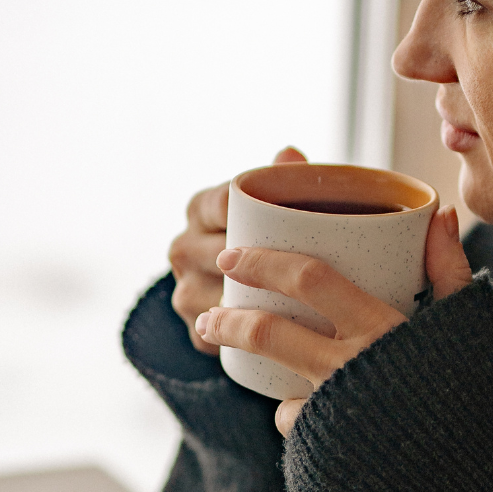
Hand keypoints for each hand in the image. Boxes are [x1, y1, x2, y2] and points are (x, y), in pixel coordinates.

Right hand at [169, 146, 306, 353]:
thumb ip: (286, 176)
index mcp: (200, 208)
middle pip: (219, 253)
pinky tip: (282, 335)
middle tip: (309, 263)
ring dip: (254, 301)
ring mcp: (185, 291)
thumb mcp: (283, 199)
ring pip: (216, 298)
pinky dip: (250, 337)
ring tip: (299, 301)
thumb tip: (290, 154)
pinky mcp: (197, 331)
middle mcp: (183, 247)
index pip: (222, 204)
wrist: (257, 279)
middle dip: (260, 259)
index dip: (255, 212)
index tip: (294, 218)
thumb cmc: (277, 228)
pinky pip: (222, 336)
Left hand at [194, 204, 472, 434]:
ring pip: (269, 376)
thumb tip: (443, 212)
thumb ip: (449, 266)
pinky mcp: (328, 443)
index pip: (310, 279)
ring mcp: (336, 407)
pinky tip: (294, 401)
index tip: (235, 254)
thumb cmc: (469, 385)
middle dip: (229, 315)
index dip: (266, 262)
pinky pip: (293, 419)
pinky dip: (291, 408)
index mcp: (382, 325)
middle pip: (270, 330)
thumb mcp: (465, 318)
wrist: (469, 467)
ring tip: (221, 333)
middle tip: (211, 303)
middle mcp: (352, 364)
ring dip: (239, 352)